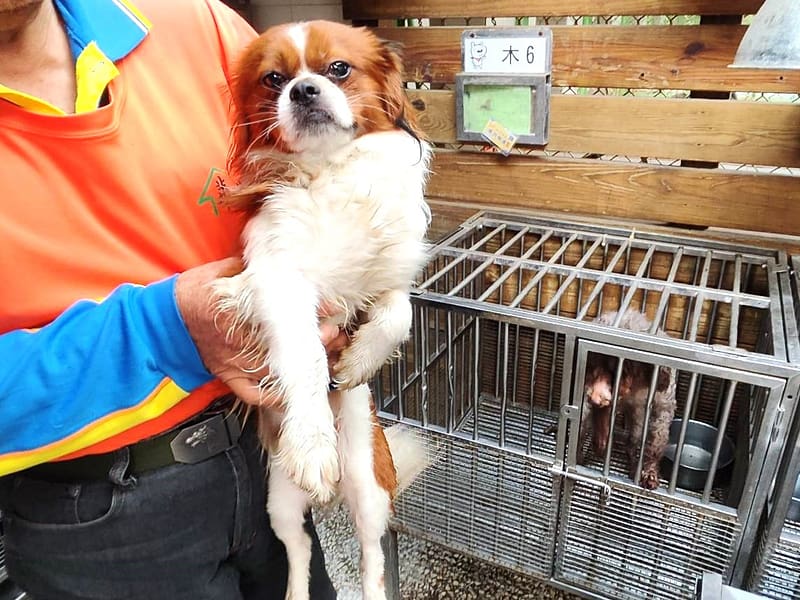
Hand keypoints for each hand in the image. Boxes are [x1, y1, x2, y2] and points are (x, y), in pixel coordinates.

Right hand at [175, 258, 345, 405]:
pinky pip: (256, 395)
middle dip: (317, 339)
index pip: (282, 310)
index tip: (331, 306)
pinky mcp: (228, 377)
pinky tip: (298, 388)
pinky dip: (278, 396)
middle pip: (286, 344)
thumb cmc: (194, 292)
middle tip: (336, 332)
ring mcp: (233, 362)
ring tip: (328, 355)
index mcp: (235, 307)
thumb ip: (252, 267)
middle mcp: (237, 337)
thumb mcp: (222, 269)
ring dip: (306, 366)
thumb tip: (286, 259)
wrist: (163, 322)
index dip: (311, 310)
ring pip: (278, 371)